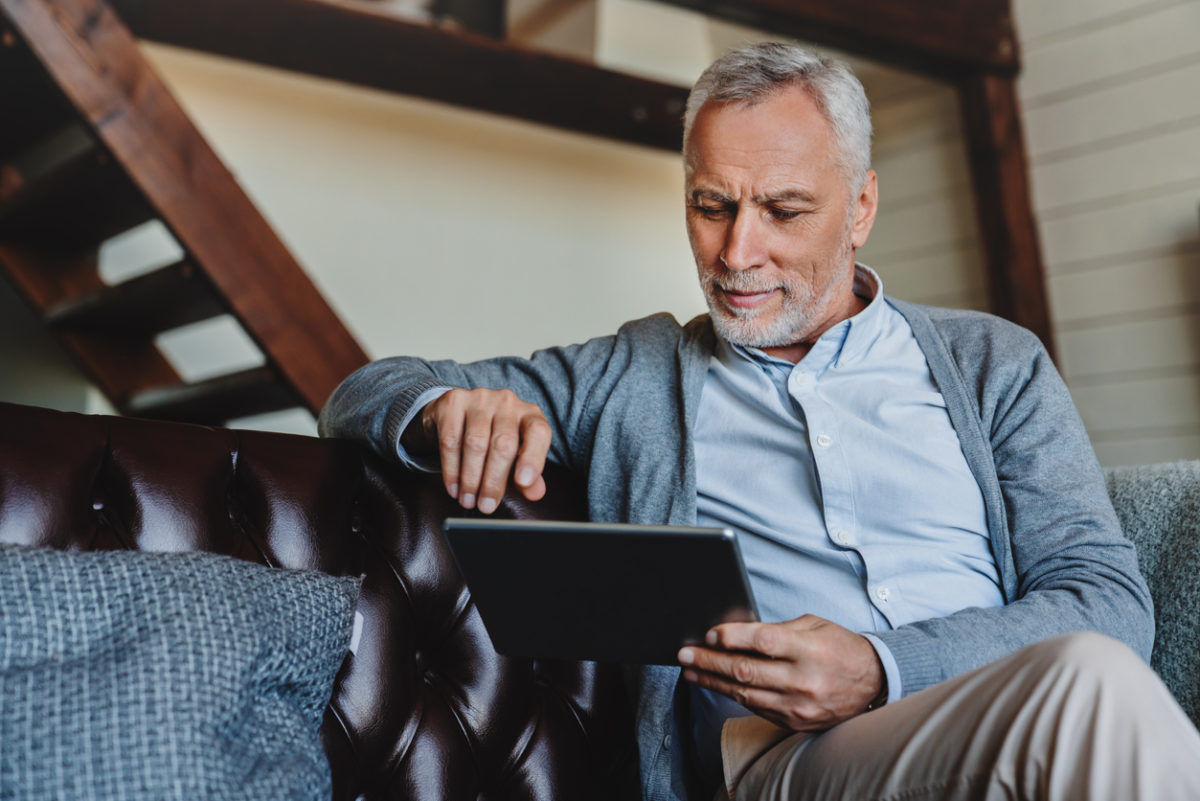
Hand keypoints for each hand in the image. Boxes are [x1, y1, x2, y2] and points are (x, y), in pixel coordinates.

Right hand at [411, 388, 550, 512]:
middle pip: (503, 444)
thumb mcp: (515, 457)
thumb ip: (528, 476)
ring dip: (470, 479)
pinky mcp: (453, 401)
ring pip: (475, 444)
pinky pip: (450, 440)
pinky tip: (454, 487)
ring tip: (468, 500)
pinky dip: (451, 469)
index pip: (538, 433)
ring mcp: (480, 398)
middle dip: (493, 481)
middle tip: (486, 505)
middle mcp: (508, 402)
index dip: (533, 458)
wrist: (459, 413)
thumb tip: (535, 492)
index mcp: (530, 415)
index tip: (523, 482)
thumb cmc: (494, 437)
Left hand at [678, 615, 883, 731]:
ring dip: (713, 680)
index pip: (763, 642)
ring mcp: (798, 705)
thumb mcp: (815, 626)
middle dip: (710, 661)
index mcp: (809, 649)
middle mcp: (803, 679)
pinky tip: (716, 683)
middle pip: (746, 670)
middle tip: (685, 654)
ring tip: (691, 670)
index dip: (732, 637)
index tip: (709, 634)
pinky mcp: (794, 721)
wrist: (874, 684)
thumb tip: (736, 632)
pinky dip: (732, 694)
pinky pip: (755, 707)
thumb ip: (778, 630)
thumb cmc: (841, 648)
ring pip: (745, 693)